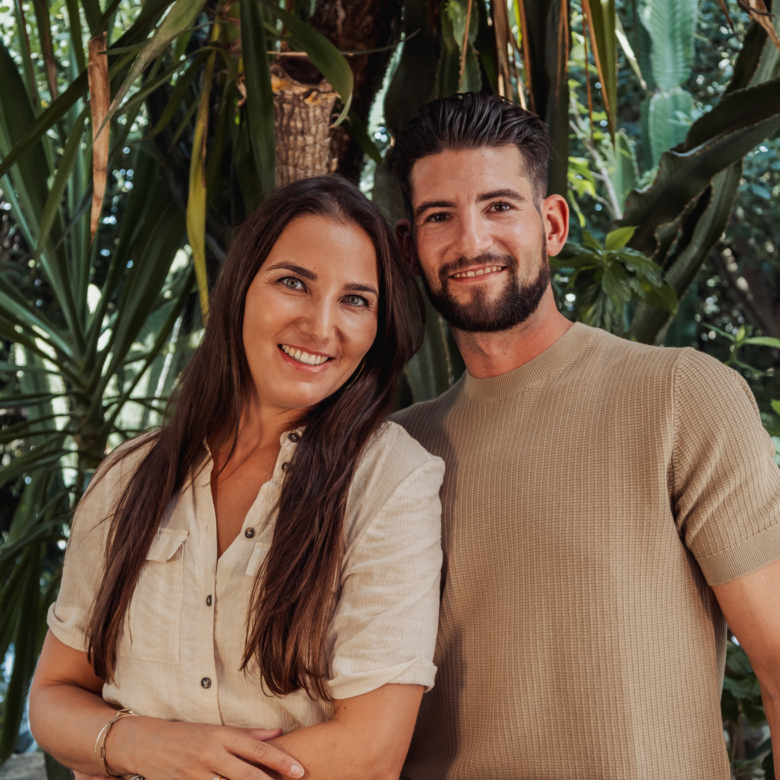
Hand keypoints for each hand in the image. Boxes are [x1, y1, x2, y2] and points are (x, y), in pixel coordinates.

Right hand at [109, 718, 303, 779]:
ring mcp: (197, 774)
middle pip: (247, 774)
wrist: (145, 743)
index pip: (257, 750)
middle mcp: (211, 754)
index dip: (280, 761)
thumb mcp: (217, 729)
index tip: (299, 771)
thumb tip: (279, 734)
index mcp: (222, 736)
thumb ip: (249, 734)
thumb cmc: (187, 734)